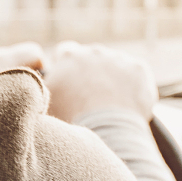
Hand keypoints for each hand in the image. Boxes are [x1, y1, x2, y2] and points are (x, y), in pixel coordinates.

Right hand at [42, 41, 157, 122]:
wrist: (106, 129)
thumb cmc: (70, 118)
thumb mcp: (45, 101)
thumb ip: (42, 84)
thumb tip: (43, 78)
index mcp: (69, 55)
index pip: (65, 52)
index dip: (68, 67)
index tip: (71, 83)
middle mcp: (94, 51)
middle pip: (91, 57)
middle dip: (91, 71)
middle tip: (90, 96)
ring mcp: (119, 58)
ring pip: (115, 64)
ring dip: (113, 76)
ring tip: (110, 102)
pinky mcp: (139, 69)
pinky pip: (135, 74)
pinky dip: (133, 85)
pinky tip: (127, 102)